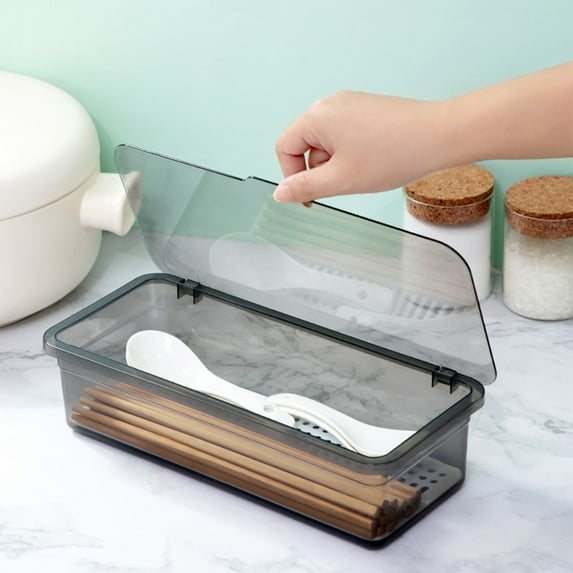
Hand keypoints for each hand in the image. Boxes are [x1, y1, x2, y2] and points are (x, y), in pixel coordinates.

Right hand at [274, 90, 447, 202]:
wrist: (440, 137)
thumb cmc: (393, 154)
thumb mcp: (340, 180)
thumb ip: (305, 187)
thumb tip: (280, 194)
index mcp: (318, 116)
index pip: (285, 147)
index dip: (291, 176)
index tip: (308, 196)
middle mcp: (331, 104)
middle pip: (306, 144)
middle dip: (318, 171)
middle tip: (341, 186)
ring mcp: (352, 105)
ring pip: (327, 143)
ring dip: (336, 165)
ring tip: (362, 174)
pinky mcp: (368, 110)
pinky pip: (346, 136)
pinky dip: (351, 155)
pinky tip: (372, 164)